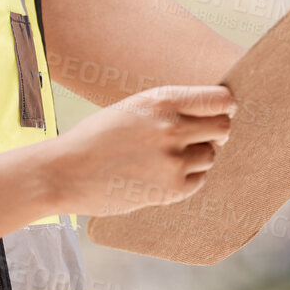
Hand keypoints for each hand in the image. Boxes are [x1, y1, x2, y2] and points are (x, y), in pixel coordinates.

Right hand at [40, 84, 236, 216]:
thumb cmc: (97, 137)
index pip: (221, 99)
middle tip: (197, 138)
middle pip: (223, 127)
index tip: (222, 111)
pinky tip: (161, 175)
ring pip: (211, 155)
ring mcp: (174, 161)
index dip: (225, 106)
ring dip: (197, 157)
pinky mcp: (171, 189)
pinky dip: (187, 179)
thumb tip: (214, 112)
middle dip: (215, 132)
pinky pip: (198, 180)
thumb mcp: (133, 107)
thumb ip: (170, 108)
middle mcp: (172, 128)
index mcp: (162, 100)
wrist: (64, 172)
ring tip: (166, 158)